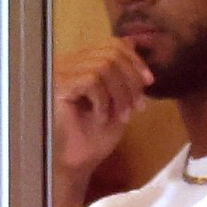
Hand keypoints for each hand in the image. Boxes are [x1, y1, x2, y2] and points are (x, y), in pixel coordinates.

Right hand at [52, 39, 152, 179]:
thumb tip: (134, 43)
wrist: (76, 164)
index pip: (112, 44)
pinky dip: (103, 101)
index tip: (149, 82)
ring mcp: (60, 73)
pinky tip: (100, 118)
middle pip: (111, 53)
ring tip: (122, 116)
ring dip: (120, 93)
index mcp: (82, 63)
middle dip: (131, 80)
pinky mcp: (57, 87)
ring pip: (104, 66)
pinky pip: (91, 81)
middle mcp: (68, 63)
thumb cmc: (94, 136)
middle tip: (137, 106)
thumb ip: (125, 75)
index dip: (134, 60)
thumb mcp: (119, 100)